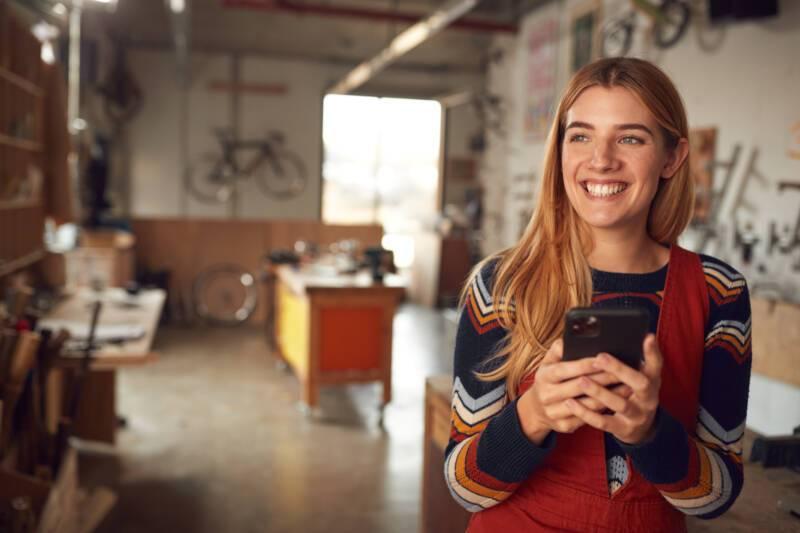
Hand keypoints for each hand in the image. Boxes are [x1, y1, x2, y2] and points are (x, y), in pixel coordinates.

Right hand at [517, 339, 633, 444]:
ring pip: (587, 404)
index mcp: (543, 376)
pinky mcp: (564, 426)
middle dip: (603, 378)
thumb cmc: (549, 380)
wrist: (536, 410)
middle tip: (623, 371)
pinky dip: (605, 409)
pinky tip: (618, 400)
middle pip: (579, 386)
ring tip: (627, 385)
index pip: (565, 369)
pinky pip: (589, 418)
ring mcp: (555, 412)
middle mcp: (547, 395)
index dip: (585, 364)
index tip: (604, 358)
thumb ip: (557, 349)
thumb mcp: (547, 363)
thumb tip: (568, 340)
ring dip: (609, 395)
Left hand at [564, 334, 662, 444]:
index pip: (656, 364)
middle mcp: (649, 398)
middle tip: (600, 357)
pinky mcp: (623, 429)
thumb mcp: (637, 377)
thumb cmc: (632, 393)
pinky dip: (586, 413)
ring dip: (599, 392)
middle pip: (640, 383)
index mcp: (652, 380)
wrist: (640, 428)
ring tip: (581, 381)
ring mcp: (637, 415)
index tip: (647, 336)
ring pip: (619, 404)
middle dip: (620, 370)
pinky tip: (571, 403)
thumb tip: (610, 339)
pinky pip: (603, 421)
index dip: (653, 351)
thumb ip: (629, 360)